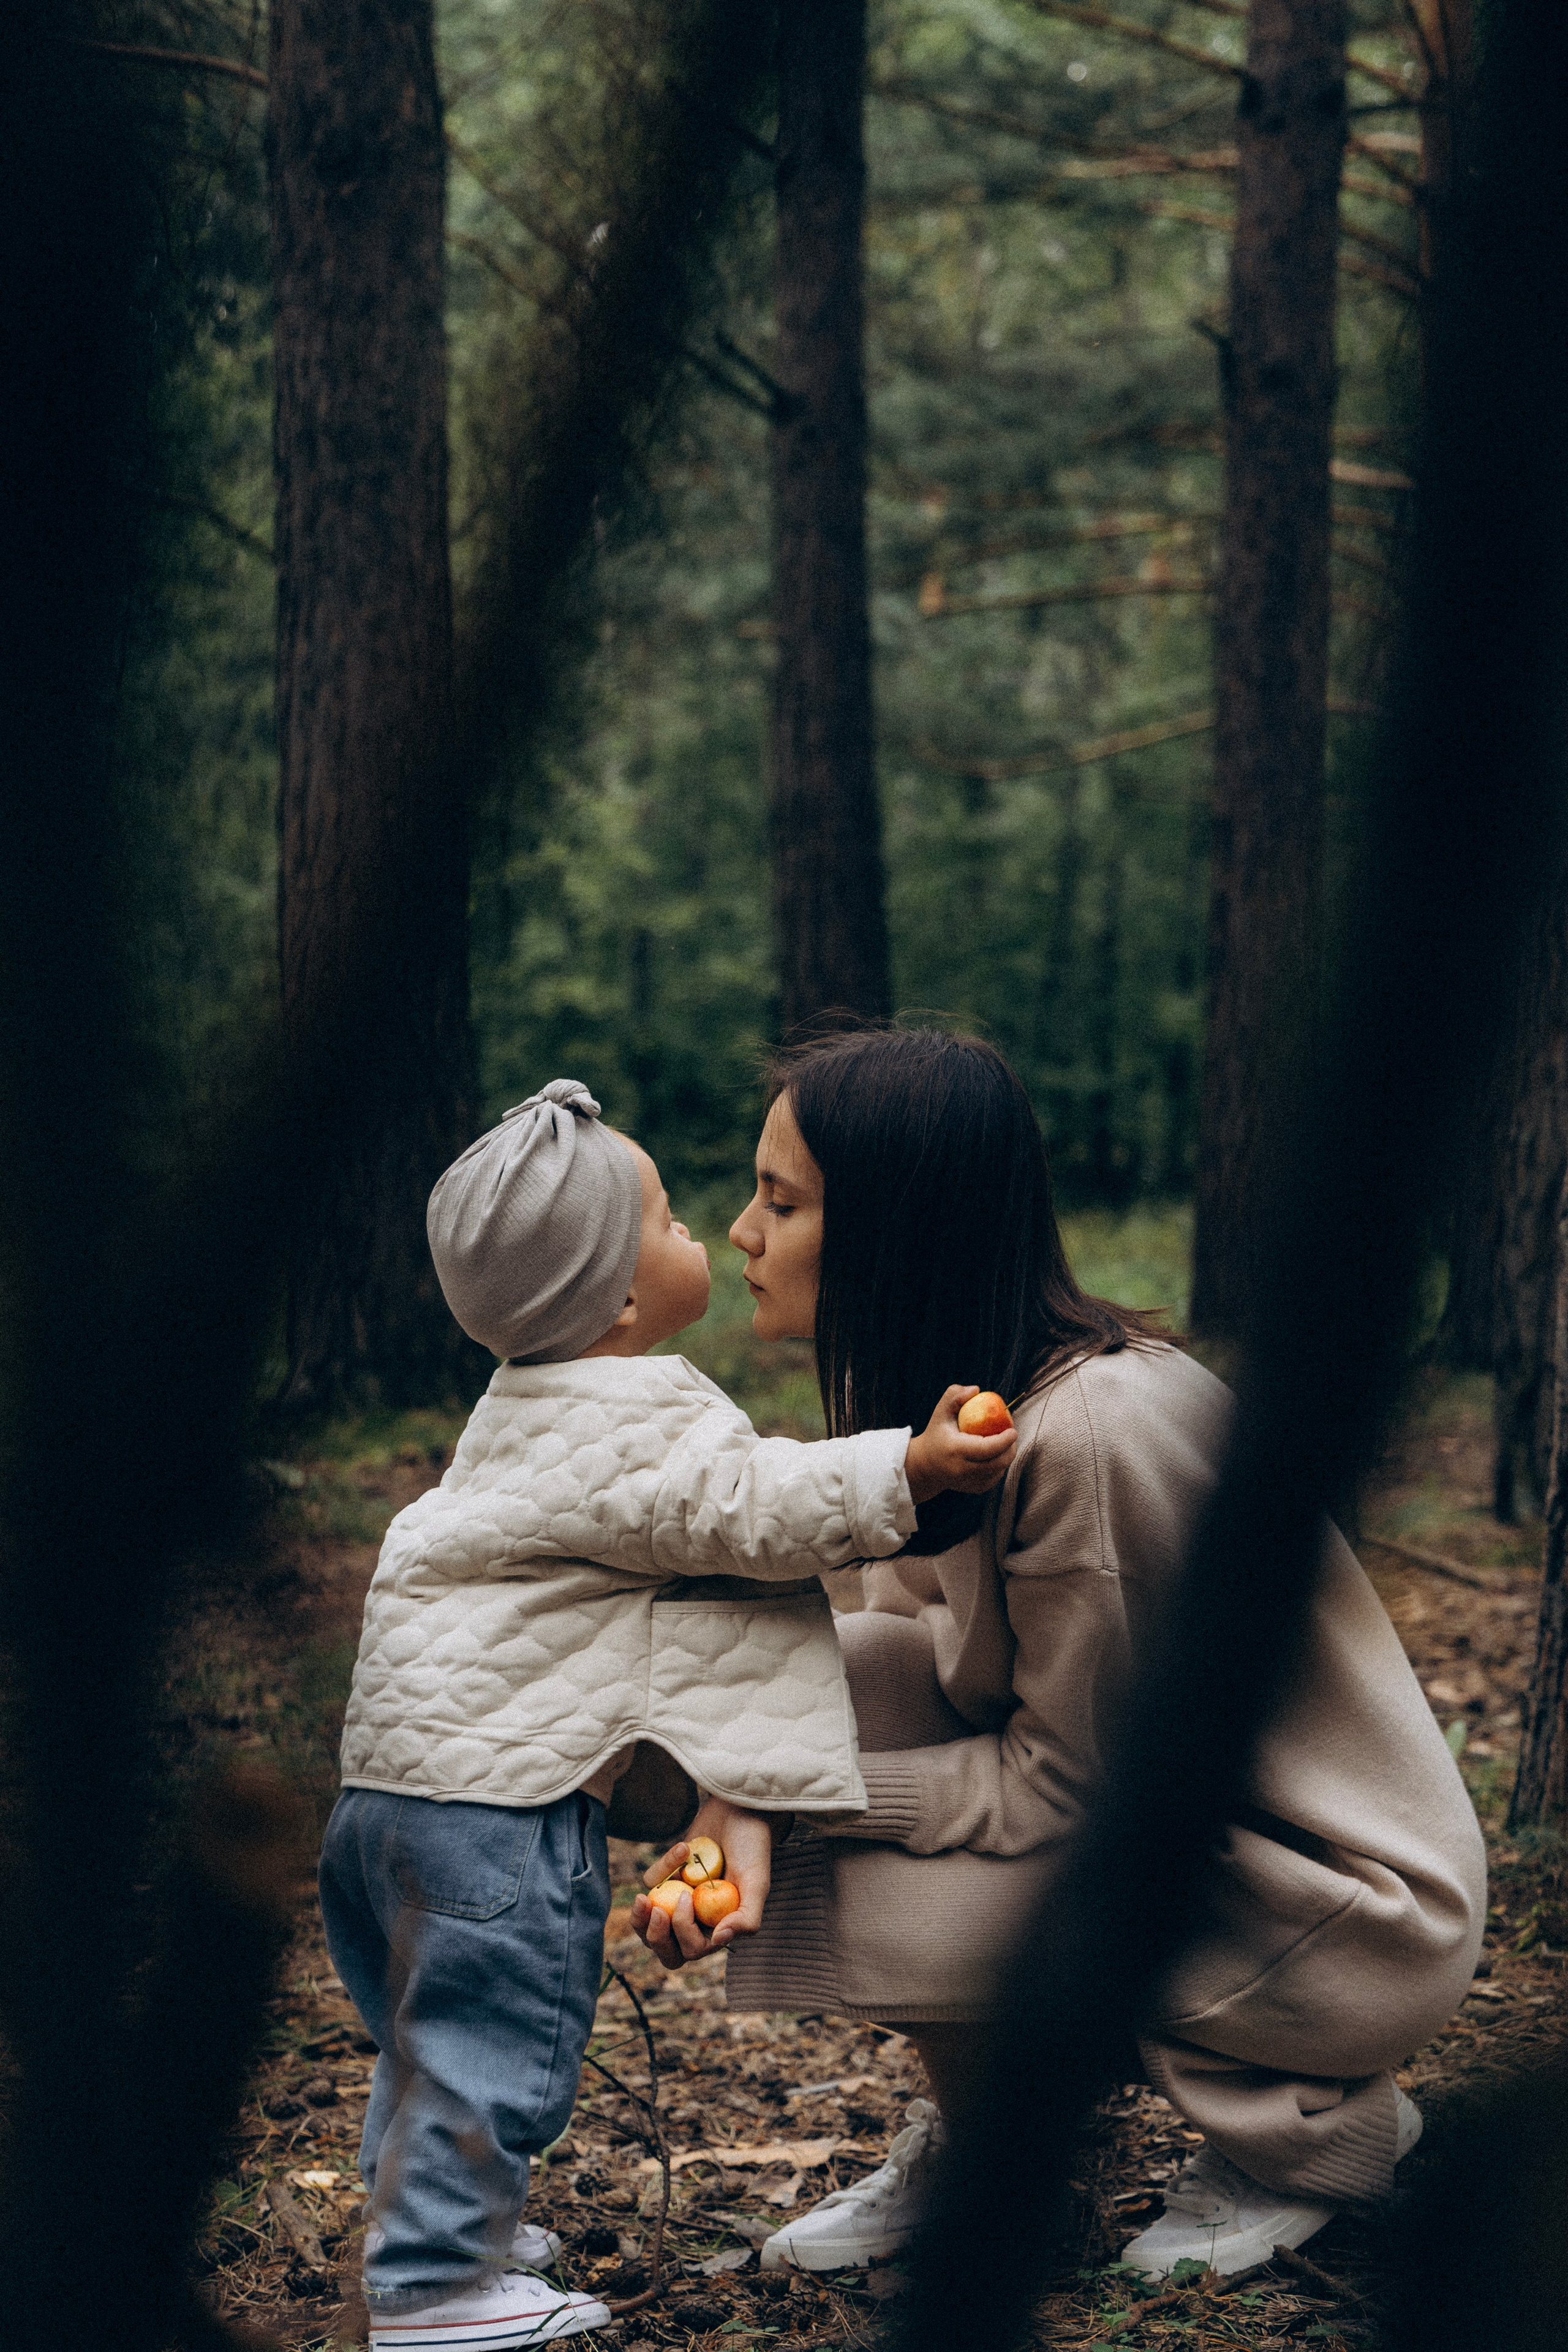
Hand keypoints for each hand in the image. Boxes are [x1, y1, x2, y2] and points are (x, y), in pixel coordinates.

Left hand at [629, 1797, 777, 1970]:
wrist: (740, 1811)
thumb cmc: (752, 1848)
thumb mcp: (757, 1884)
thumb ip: (746, 1918)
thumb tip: (718, 1940)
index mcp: (719, 1927)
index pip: (692, 1949)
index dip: (682, 1932)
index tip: (685, 1900)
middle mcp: (698, 1919)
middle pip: (666, 1949)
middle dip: (655, 1937)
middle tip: (656, 1912)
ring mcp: (680, 1899)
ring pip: (650, 1925)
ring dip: (641, 1918)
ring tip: (642, 1899)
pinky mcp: (668, 1878)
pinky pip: (652, 1883)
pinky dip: (663, 1866)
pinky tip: (685, 1848)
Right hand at [905, 1384, 1017, 1503]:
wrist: (925, 1466)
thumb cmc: (936, 1434)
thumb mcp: (940, 1412)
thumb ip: (954, 1396)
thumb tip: (976, 1390)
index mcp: (955, 1450)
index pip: (986, 1449)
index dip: (1004, 1441)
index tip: (1012, 1430)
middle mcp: (962, 1470)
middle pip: (998, 1462)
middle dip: (1010, 1448)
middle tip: (1011, 1433)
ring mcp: (969, 1482)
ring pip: (999, 1471)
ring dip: (1006, 1456)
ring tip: (1004, 1441)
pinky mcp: (975, 1489)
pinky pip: (995, 1477)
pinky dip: (1000, 1465)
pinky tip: (995, 1454)